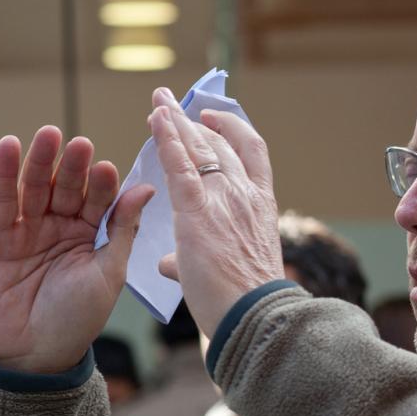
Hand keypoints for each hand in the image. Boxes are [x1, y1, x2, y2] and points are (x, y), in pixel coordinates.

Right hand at [0, 127, 153, 373]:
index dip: (103, 185)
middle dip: (74, 166)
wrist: (35, 353)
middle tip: (80, 144)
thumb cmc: (79, 318)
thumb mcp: (108, 273)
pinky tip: (8, 147)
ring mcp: (29, 228)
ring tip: (48, 135)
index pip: (100, 201)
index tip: (109, 168)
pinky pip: (2, 200)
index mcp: (93, 235)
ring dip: (41, 161)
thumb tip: (146, 189)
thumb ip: (122, 230)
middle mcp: (62, 226)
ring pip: (36, 187)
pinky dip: (4, 173)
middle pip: (68, 187)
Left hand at [147, 88, 283, 339]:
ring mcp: (225, 199)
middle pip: (222, 143)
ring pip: (201, 146)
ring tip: (160, 100)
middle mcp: (247, 194)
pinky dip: (167, 136)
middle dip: (196, 120)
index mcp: (261, 207)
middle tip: (174, 103)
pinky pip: (180, 163)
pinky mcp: (198, 210)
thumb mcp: (229, 271)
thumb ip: (195, 261)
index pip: (250, 155)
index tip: (212, 120)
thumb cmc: (245, 302)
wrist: (255, 315)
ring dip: (178, 120)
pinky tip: (156, 117)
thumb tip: (170, 264)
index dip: (230, 131)